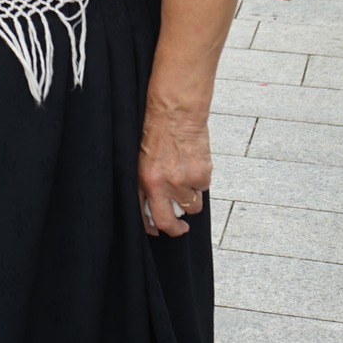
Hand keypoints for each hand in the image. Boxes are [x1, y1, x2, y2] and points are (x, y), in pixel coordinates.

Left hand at [137, 102, 211, 237]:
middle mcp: (163, 185)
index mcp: (144, 180)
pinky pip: (203, 190)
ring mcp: (184, 182)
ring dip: (189, 199)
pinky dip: (199, 183)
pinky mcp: (202, 176)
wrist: (175, 112)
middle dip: (176, 230)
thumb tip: (152, 206)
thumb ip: (145, 183)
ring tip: (185, 178)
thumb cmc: (155, 131)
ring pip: (191, 206)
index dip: (152, 227)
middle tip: (181, 227)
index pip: (146, 216)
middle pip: (170, 222)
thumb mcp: (140, 159)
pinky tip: (193, 165)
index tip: (157, 230)